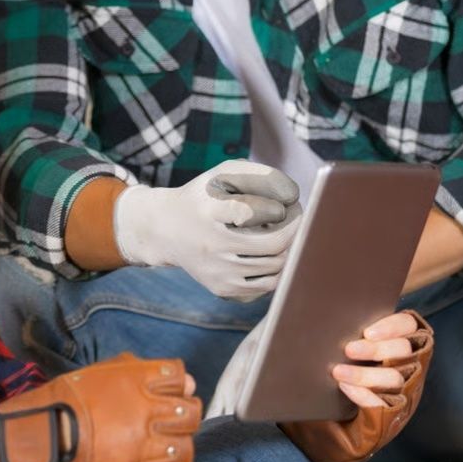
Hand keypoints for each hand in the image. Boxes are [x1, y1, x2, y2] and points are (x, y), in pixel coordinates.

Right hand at [0, 354, 200, 461]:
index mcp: (137, 385)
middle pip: (190, 416)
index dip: (180, 390)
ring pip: (185, 451)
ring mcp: (142, 453)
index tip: (171, 397)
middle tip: (169, 426)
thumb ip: (137, 371)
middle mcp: (146, 417)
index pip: (182, 381)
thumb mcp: (97, 374)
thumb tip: (180, 377)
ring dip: (178, 450)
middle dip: (183, 419)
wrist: (32, 442)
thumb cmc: (60, 404)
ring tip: (163, 453)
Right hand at [113, 159, 301, 300]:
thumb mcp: (224, 174)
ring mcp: (216, 270)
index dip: (281, 208)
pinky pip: (267, 285)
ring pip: (275, 266)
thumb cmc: (203, 197)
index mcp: (209, 210)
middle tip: (298, 219)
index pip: (254, 210)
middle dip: (295, 230)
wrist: (164, 230)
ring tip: (283, 234)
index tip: (289, 203)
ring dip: (289, 249)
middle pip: (274, 243)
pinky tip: (272, 254)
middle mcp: (211, 244)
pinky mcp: (221, 288)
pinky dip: (278, 269)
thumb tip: (293, 196)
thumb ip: (261, 175)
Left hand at [333, 312, 421, 407]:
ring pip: (394, 377)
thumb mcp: (362, 348)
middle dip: (375, 349)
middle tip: (349, 350)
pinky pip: (383, 403)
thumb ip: (360, 335)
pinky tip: (346, 387)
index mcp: (405, 341)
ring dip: (364, 374)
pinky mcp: (396, 410)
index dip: (392, 326)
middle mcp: (411, 362)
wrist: (353, 415)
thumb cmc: (356, 368)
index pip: (408, 325)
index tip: (368, 332)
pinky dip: (363, 395)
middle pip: (403, 350)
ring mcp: (407, 387)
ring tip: (338, 372)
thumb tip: (334, 323)